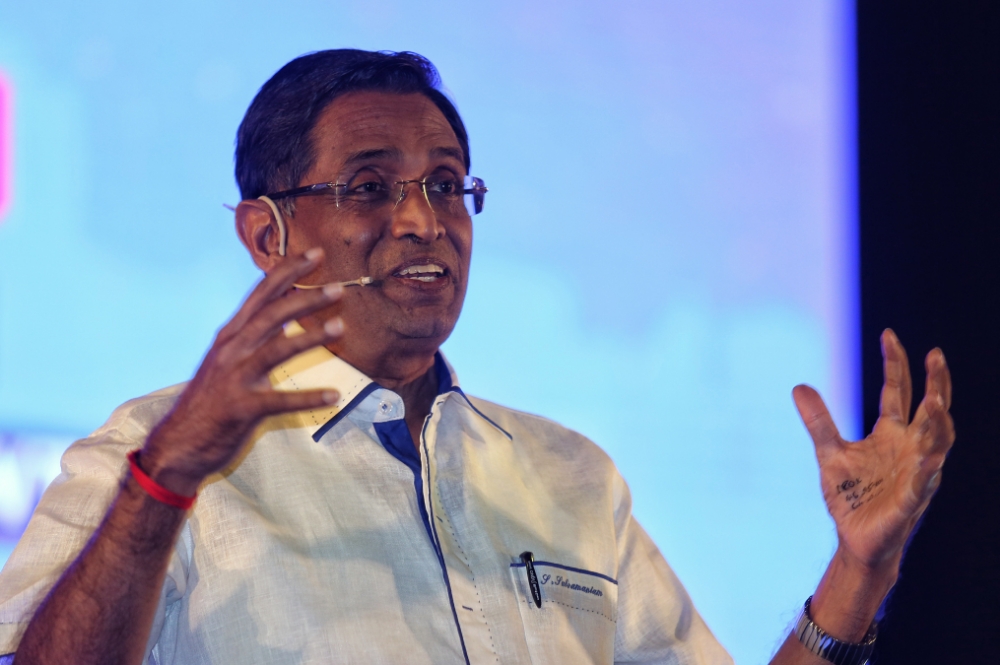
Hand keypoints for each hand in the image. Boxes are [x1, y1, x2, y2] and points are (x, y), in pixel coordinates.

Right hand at [139, 248, 344, 495]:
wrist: (178, 444)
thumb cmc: (211, 400)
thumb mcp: (228, 360)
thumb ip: (254, 336)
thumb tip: (285, 313)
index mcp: (231, 336)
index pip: (262, 295)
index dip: (288, 272)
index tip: (315, 254)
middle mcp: (232, 350)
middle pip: (272, 315)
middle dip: (306, 298)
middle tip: (339, 288)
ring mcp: (235, 378)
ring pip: (277, 349)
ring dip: (311, 337)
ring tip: (341, 327)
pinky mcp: (241, 408)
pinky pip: (280, 401)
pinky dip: (308, 398)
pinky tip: (334, 396)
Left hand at [793, 329, 954, 572]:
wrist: (855, 541)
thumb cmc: (850, 497)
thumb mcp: (829, 451)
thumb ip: (818, 420)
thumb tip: (798, 386)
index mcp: (891, 435)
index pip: (897, 392)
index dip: (896, 363)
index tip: (889, 334)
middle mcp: (909, 449)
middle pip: (929, 410)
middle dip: (936, 384)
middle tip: (936, 354)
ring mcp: (915, 474)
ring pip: (936, 443)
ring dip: (938, 423)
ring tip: (936, 400)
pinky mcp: (910, 501)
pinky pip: (922, 484)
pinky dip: (926, 471)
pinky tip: (928, 458)